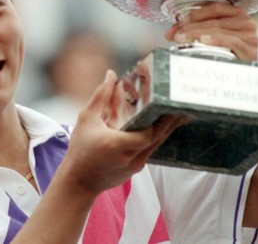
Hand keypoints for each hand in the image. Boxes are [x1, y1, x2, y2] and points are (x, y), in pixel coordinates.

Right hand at [62, 70, 181, 194]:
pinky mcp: (136, 169)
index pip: (147, 133)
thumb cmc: (80, 149)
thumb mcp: (86, 119)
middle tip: (178, 104)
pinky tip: (161, 125)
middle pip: (157, 137)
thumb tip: (111, 75)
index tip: (164, 102)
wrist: (79, 182)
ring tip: (176, 112)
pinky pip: (150, 150)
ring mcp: (135, 166)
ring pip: (157, 144)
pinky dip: (156, 137)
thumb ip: (101, 96)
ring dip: (166, 128)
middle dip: (169, 121)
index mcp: (116, 144)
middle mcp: (129, 157)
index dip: (158, 119)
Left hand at [164, 2, 257, 60]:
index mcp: (237, 14)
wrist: (248, 75)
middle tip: (175, 34)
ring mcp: (249, 35)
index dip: (194, 14)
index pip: (214, 8)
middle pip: (213, 20)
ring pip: (218, 29)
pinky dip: (214, 39)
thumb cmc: (230, 55)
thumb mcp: (213, 38)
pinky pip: (229, 40)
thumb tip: (171, 32)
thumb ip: (196, 31)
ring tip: (182, 39)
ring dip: (196, 33)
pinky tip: (202, 41)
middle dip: (190, 27)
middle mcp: (246, 22)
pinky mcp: (249, 49)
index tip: (178, 23)